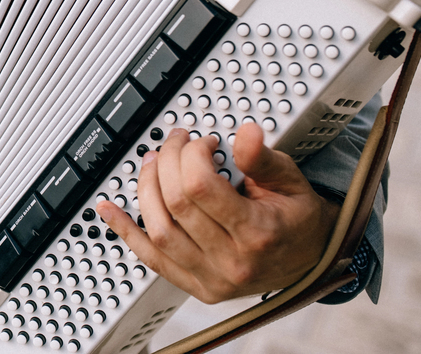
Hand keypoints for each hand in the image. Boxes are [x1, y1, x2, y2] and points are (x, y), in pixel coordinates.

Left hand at [96, 124, 339, 303]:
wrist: (312, 258)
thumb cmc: (297, 217)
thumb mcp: (291, 180)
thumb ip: (262, 158)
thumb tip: (245, 133)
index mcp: (259, 234)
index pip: (201, 187)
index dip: (192, 155)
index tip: (201, 142)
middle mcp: (233, 262)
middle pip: (176, 204)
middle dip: (168, 163)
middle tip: (175, 143)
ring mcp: (212, 279)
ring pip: (158, 230)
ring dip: (145, 190)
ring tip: (151, 164)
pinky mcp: (196, 286)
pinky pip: (150, 259)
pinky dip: (125, 231)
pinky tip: (109, 209)